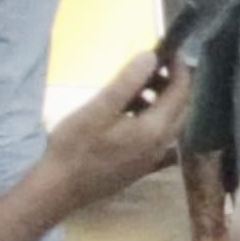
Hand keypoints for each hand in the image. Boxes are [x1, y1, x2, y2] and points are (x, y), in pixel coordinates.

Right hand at [49, 44, 188, 207]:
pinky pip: (157, 138)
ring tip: (134, 88)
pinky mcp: (140, 167)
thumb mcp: (99, 109)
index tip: (169, 51)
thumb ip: (127, 82)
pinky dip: (150, 120)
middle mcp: (162, 145)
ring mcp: (153, 159)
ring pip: (168, 123)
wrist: (58, 190)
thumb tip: (151, 57)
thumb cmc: (75, 147)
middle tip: (152, 66)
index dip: (179, 68)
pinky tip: (130, 115)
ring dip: (158, 102)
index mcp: (156, 129)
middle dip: (171, 83)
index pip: (181, 92)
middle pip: (180, 107)